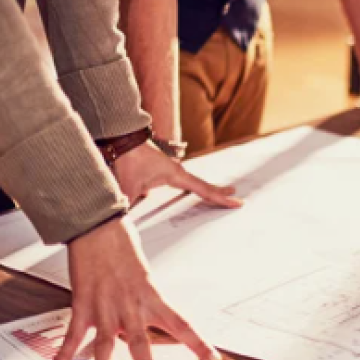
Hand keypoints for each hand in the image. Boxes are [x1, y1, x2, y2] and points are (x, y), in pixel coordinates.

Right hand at [49, 218, 222, 359]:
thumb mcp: (146, 275)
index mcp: (153, 297)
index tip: (213, 359)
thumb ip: (147, 301)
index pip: (182, 324)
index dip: (198, 344)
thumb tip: (151, 321)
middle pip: (142, 341)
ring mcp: (105, 306)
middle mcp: (131, 305)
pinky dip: (63, 353)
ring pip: (106, 343)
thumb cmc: (124, 246)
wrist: (99, 227)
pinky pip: (73, 334)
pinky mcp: (82, 304)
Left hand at [114, 143, 243, 208]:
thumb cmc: (129, 160)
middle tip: (234, 194)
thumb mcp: (129, 186)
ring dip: (206, 188)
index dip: (220, 198)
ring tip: (219, 191)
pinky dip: (191, 185)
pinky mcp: (162, 168)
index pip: (204, 190)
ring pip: (194, 182)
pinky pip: (182, 180)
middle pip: (204, 185)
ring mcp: (171, 169)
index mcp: (177, 176)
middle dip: (219, 191)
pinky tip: (190, 188)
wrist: (123, 139)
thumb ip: (128, 205)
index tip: (237, 202)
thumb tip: (124, 220)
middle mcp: (178, 172)